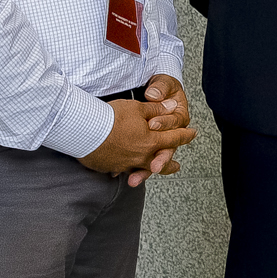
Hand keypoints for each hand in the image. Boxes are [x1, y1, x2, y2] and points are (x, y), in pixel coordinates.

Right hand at [80, 73, 197, 183]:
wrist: (84, 131)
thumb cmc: (111, 117)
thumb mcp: (138, 108)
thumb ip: (157, 109)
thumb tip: (173, 106)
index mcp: (152, 141)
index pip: (174, 138)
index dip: (185, 135)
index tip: (192, 134)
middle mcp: (142, 156)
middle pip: (162, 160)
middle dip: (170, 162)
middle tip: (177, 166)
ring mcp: (126, 163)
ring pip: (143, 168)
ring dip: (150, 170)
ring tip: (153, 170)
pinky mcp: (111, 166)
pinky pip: (123, 169)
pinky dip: (127, 169)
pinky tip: (126, 170)